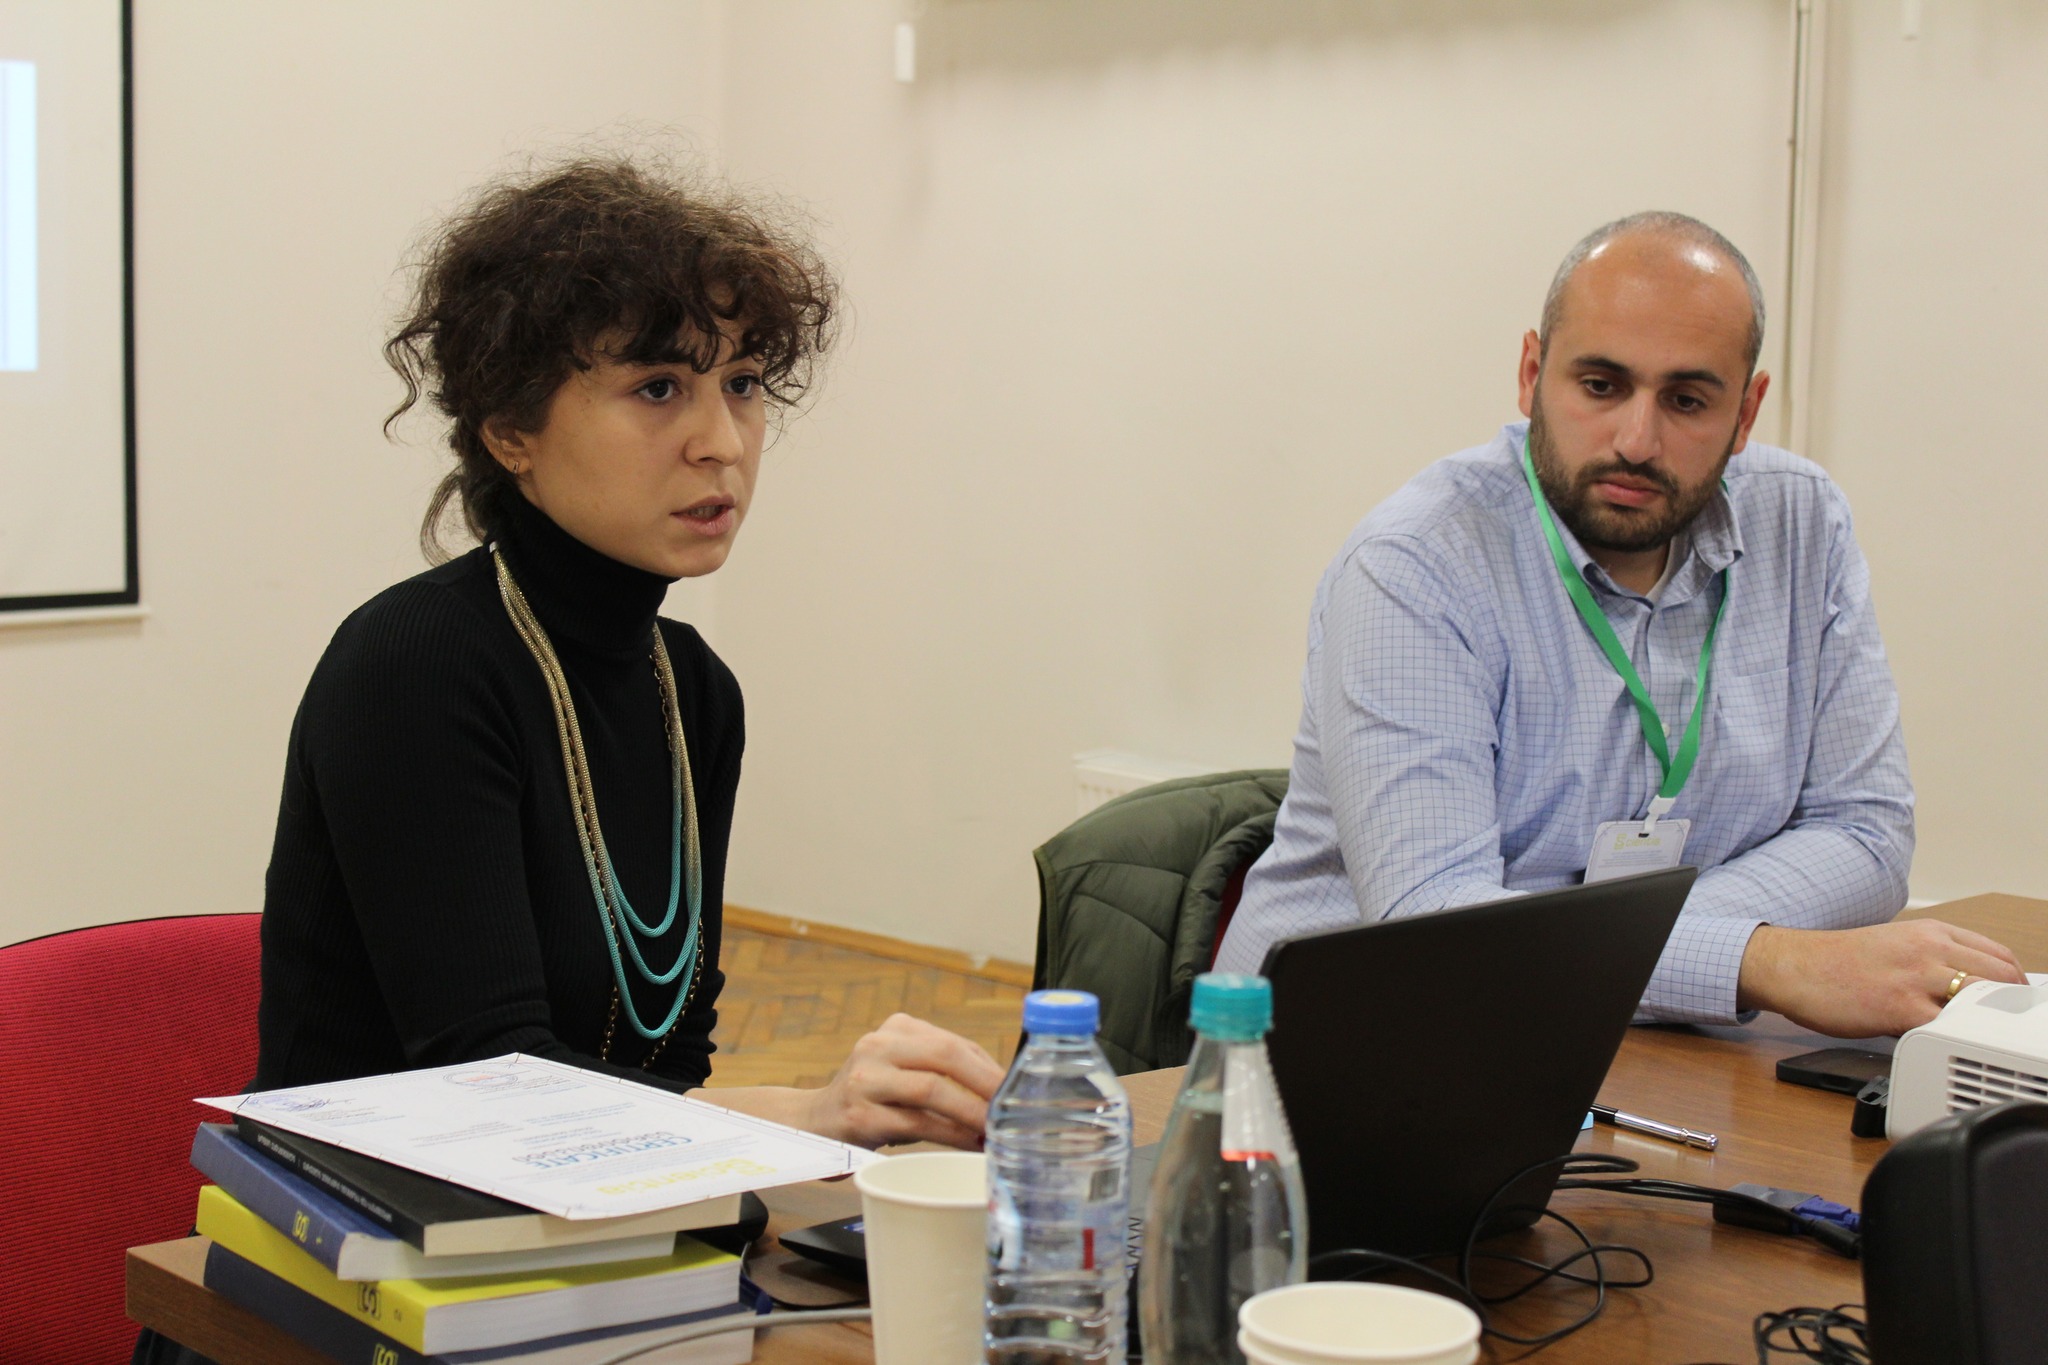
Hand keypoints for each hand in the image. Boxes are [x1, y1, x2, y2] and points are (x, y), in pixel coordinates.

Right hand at [704, 1014, 1006, 1150]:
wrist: (811, 1125)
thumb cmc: (873, 1101)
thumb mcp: (903, 1072)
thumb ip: (944, 1073)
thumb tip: (1006, 1093)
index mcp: (897, 1028)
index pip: (954, 1043)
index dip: (990, 1068)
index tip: (1016, 1092)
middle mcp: (878, 1045)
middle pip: (944, 1055)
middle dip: (986, 1083)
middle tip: (1014, 1107)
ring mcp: (865, 1079)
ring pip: (930, 1090)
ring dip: (971, 1113)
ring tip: (996, 1130)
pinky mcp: (859, 1115)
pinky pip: (915, 1124)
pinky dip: (949, 1135)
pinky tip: (969, 1144)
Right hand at [1737, 919, 2024, 1036]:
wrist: (1794, 967)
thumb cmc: (1837, 961)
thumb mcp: (1895, 944)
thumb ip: (1933, 960)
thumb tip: (1966, 991)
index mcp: (1931, 932)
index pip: (1999, 955)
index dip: (2014, 983)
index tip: (2012, 1002)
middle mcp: (1929, 950)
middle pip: (2000, 977)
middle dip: (2009, 1005)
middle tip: (2001, 1026)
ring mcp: (1916, 978)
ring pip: (1980, 1001)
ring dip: (1985, 1022)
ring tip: (1977, 1037)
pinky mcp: (1900, 1008)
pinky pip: (1945, 1029)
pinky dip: (1952, 1041)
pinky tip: (1944, 1047)